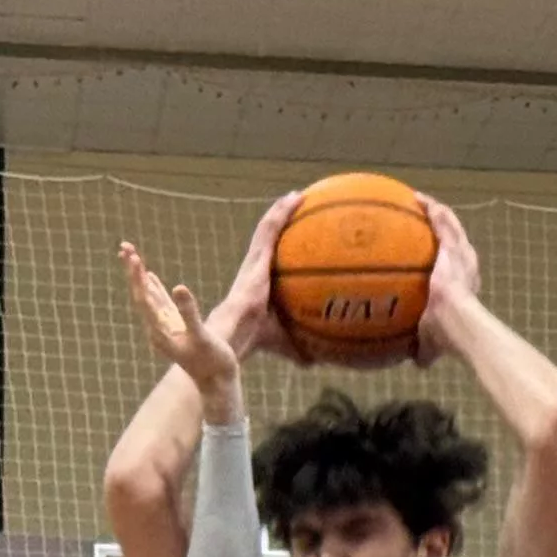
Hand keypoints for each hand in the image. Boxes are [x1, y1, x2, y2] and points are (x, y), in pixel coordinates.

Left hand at [123, 240, 242, 409]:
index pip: (143, 298)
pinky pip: (159, 304)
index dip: (137, 277)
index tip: (134, 256)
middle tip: (124, 246)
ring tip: (130, 254)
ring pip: (147, 297)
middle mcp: (157, 329)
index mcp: (160, 330)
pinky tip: (149, 276)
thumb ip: (189, 313)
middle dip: (132, 271)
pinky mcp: (174, 328)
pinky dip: (153, 289)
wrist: (217, 383)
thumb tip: (178, 287)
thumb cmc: (212, 362)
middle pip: (140, 295)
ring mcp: (164, 328)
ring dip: (139, 276)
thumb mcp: (202, 336)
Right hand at [213, 191, 302, 362]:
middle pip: (269, 237)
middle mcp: (256, 267)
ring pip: (269, 228)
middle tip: (299, 204)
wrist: (236, 334)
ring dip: (281, 210)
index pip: (272, 258)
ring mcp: (255, 261)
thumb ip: (301, 348)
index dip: (281, 245)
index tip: (295, 234)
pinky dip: (281, 213)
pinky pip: (270, 229)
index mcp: (260, 282)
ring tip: (297, 196)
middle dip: (281, 219)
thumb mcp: (285, 342)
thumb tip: (320, 361)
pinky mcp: (257, 258)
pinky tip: (295, 199)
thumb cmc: (255, 338)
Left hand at [408, 193, 481, 364]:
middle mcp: (466, 266)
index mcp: (464, 287)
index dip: (447, 258)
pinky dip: (431, 208)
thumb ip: (426, 349)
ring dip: (437, 213)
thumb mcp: (433, 344)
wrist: (458, 324)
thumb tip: (419, 363)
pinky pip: (442, 220)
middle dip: (442, 230)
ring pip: (450, 226)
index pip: (456, 268)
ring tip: (420, 202)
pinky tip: (417, 198)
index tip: (435, 254)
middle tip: (425, 222)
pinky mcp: (453, 246)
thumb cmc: (448, 336)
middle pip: (456, 242)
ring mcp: (461, 254)